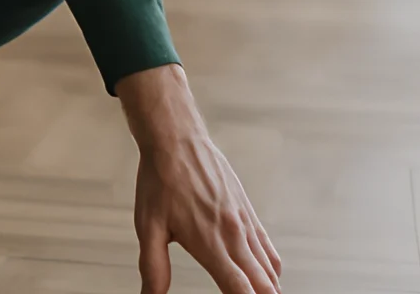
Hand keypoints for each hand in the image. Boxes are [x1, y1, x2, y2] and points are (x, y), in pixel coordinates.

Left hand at [117, 64, 281, 293]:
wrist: (177, 140)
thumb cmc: (160, 181)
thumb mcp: (148, 227)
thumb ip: (153, 268)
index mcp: (211, 242)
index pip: (240, 288)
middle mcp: (234, 234)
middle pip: (263, 283)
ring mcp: (244, 222)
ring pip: (270, 268)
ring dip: (269, 288)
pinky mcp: (247, 211)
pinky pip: (268, 247)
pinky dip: (271, 268)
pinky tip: (267, 278)